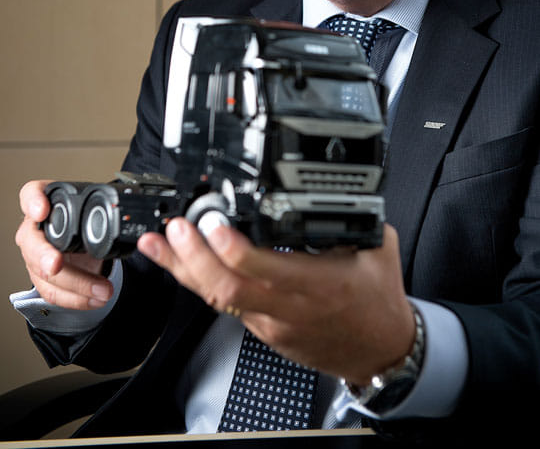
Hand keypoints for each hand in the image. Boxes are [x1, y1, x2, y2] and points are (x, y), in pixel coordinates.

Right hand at [15, 180, 112, 309]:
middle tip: (55, 264)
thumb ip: (103, 208)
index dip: (33, 201)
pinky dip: (76, 299)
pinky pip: (53, 291)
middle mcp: (36, 228)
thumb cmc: (85, 219)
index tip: (42, 210)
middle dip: (44, 255)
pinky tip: (95, 300)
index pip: (31, 193)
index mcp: (47, 203)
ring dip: (74, 285)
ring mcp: (36, 254)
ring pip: (44, 273)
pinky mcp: (43, 277)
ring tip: (103, 291)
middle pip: (32, 242)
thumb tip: (127, 216)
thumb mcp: (93, 208)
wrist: (83, 239)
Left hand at [138, 220, 414, 385]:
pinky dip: (199, 281)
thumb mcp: (377, 247)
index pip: (266, 270)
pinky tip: (180, 263)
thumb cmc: (378, 301)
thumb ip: (350, 216)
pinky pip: (227, 305)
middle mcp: (290, 306)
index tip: (213, 223)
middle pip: (229, 289)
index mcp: (320, 284)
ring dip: (184, 269)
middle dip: (194, 258)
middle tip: (176, 227)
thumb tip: (332, 186)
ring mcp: (272, 322)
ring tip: (158, 243)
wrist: (381, 352)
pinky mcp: (265, 330)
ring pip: (220, 298)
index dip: (233, 249)